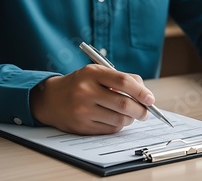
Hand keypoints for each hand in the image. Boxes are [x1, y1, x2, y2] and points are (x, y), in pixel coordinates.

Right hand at [30, 64, 154, 134]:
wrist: (50, 99)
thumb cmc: (81, 84)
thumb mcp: (97, 73)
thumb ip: (122, 79)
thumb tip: (146, 94)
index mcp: (92, 73)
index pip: (123, 82)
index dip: (141, 91)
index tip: (151, 99)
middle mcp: (86, 91)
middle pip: (124, 104)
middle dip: (141, 110)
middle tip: (146, 112)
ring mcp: (82, 110)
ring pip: (119, 120)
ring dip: (130, 119)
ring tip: (129, 115)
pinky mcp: (81, 126)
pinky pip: (110, 129)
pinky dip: (118, 126)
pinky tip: (114, 119)